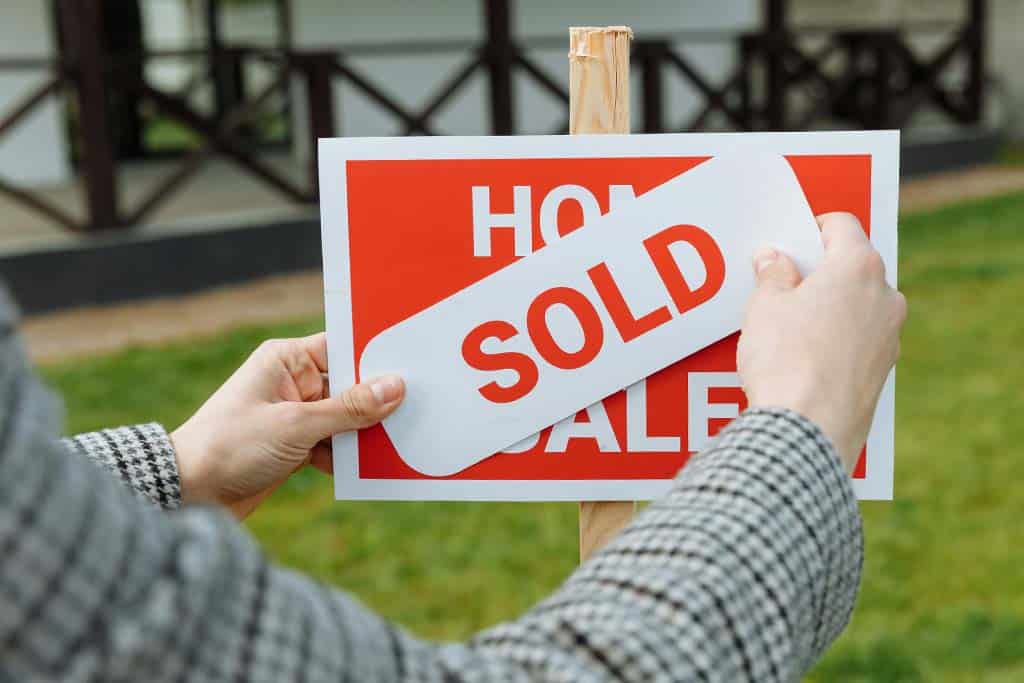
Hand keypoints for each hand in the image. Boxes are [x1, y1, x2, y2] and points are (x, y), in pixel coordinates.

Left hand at [170, 333, 403, 517]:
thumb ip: (349, 408)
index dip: (376, 357)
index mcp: (287, 360)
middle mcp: (292, 382)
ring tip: (400, 441)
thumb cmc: (230, 446)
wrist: (187, 494)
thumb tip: (395, 386)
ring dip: (365, 433)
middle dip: (377, 401)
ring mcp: (295, 415)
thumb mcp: (296, 425)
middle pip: (350, 385)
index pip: (343, 348)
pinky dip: (350, 456)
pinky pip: (335, 444)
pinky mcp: (295, 445)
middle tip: (418, 409)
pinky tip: (371, 467)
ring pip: (346, 418)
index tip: (414, 366)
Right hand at [737, 212, 905, 471]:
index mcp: (858, 267)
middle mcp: (885, 296)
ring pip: (858, 305)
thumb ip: (772, 275)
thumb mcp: (764, 307)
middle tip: (781, 284)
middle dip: (819, 271)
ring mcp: (889, 336)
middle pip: (853, 266)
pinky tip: (803, 357)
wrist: (807, 428)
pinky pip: (859, 340)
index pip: (842, 225)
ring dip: (829, 306)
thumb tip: (775, 259)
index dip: (811, 228)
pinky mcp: (882, 371)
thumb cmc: (785, 360)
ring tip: (787, 326)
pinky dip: (836, 339)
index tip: (789, 242)